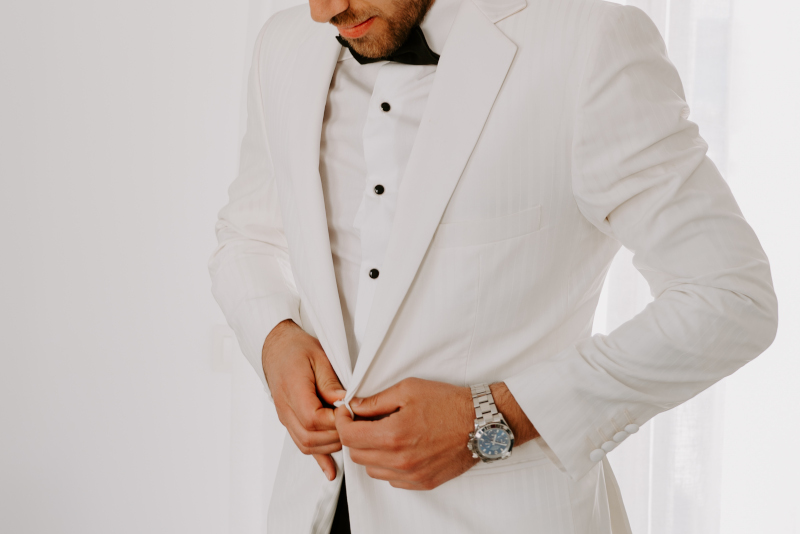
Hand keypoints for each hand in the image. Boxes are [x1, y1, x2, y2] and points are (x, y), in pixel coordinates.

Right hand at [262, 319, 345, 480]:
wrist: (276, 347)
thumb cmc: (296, 348)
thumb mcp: (318, 356)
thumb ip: (330, 382)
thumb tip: (344, 402)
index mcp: (293, 389)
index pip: (313, 418)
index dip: (335, 422)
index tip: (351, 413)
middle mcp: (286, 408)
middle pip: (310, 437)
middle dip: (337, 435)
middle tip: (355, 425)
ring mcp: (286, 417)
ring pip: (307, 444)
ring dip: (331, 445)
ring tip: (350, 436)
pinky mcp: (290, 421)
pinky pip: (302, 445)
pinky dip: (319, 460)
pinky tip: (332, 472)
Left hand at [335, 377, 477, 489]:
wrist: (481, 423)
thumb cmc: (448, 402)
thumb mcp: (409, 389)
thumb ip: (376, 400)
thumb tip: (353, 406)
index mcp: (393, 434)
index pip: (349, 436)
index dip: (342, 422)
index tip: (346, 412)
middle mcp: (400, 459)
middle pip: (357, 455)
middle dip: (354, 436)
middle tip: (363, 421)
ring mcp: (412, 475)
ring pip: (372, 470)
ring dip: (370, 452)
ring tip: (383, 434)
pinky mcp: (422, 482)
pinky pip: (391, 479)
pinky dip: (388, 465)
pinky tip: (399, 448)